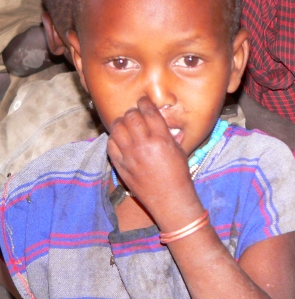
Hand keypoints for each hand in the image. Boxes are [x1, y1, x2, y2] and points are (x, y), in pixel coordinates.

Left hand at [107, 97, 200, 220]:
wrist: (169, 198)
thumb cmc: (179, 175)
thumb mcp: (179, 150)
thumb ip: (168, 134)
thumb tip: (160, 121)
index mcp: (161, 139)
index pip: (149, 111)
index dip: (145, 103)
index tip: (144, 101)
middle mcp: (144, 145)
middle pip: (131, 116)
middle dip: (133, 112)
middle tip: (136, 114)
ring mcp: (130, 156)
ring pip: (117, 127)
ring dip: (122, 123)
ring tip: (127, 125)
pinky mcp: (121, 166)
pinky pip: (110, 144)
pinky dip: (114, 138)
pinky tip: (121, 139)